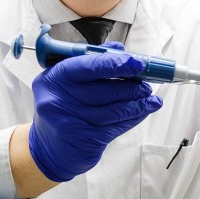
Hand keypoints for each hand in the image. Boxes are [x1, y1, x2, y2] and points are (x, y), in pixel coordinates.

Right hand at [29, 45, 162, 181]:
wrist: (49, 148)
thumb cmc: (62, 107)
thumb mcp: (67, 81)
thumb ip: (91, 61)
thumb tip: (119, 50)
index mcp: (54, 79)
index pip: (88, 66)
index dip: (115, 64)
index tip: (137, 63)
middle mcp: (58, 101)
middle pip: (105, 90)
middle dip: (132, 86)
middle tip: (146, 83)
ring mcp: (72, 123)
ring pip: (115, 110)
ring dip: (138, 103)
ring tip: (150, 98)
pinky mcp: (85, 141)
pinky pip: (117, 126)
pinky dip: (133, 117)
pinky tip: (143, 111)